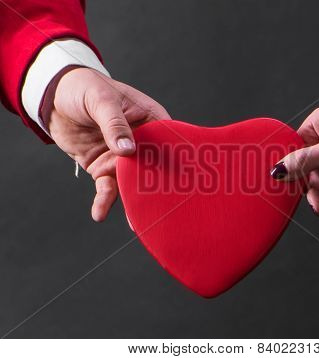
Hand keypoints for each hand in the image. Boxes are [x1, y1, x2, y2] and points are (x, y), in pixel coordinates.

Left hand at [41, 66, 170, 221]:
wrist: (54, 97)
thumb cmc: (85, 88)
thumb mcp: (101, 101)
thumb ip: (115, 125)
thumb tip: (128, 150)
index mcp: (150, 120)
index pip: (167, 142)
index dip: (174, 160)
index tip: (178, 180)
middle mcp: (141, 142)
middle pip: (153, 168)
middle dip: (155, 188)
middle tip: (159, 208)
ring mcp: (123, 158)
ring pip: (132, 182)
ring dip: (131, 200)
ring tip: (134, 221)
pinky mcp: (104, 168)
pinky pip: (107, 187)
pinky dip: (104, 201)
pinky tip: (99, 213)